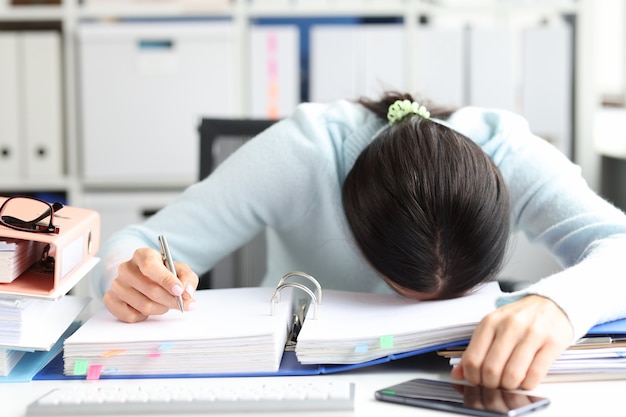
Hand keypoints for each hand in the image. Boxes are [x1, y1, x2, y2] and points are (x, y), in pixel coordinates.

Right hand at [103, 248, 198, 322]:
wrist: (146, 279)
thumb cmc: (164, 273)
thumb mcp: (180, 270)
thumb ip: (188, 278)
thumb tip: (187, 292)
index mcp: (142, 255)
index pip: (150, 266)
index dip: (166, 280)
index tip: (179, 291)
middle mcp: (126, 268)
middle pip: (150, 289)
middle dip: (170, 300)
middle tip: (182, 304)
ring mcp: (116, 284)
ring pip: (143, 305)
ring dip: (160, 308)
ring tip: (164, 304)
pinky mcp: (110, 299)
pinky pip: (131, 316)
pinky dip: (144, 316)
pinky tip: (147, 308)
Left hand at [451, 295, 572, 389]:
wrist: (552, 303)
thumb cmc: (520, 318)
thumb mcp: (493, 327)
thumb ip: (475, 349)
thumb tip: (458, 374)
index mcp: (490, 322)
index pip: (472, 358)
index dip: (472, 377)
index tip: (477, 381)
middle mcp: (509, 326)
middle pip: (491, 369)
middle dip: (491, 384)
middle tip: (495, 384)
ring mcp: (532, 334)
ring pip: (512, 374)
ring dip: (509, 386)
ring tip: (510, 383)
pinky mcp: (552, 343)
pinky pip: (535, 374)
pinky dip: (528, 384)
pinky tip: (526, 380)